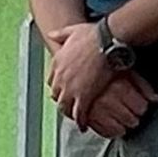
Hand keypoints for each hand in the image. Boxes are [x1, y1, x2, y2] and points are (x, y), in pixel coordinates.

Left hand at [45, 21, 152, 135]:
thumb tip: (51, 34)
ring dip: (69, 113)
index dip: (58, 86)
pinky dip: (80, 121)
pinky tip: (83, 126)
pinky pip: (79, 114)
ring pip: (66, 106)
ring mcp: (71, 88)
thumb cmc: (93, 35)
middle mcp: (61, 77)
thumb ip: (60, 34)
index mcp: (58, 62)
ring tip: (75, 118)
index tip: (62, 89)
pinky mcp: (84, 96)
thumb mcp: (72, 30)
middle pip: (57, 95)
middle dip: (62, 100)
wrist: (106, 42)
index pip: (52, 79)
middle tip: (68, 106)